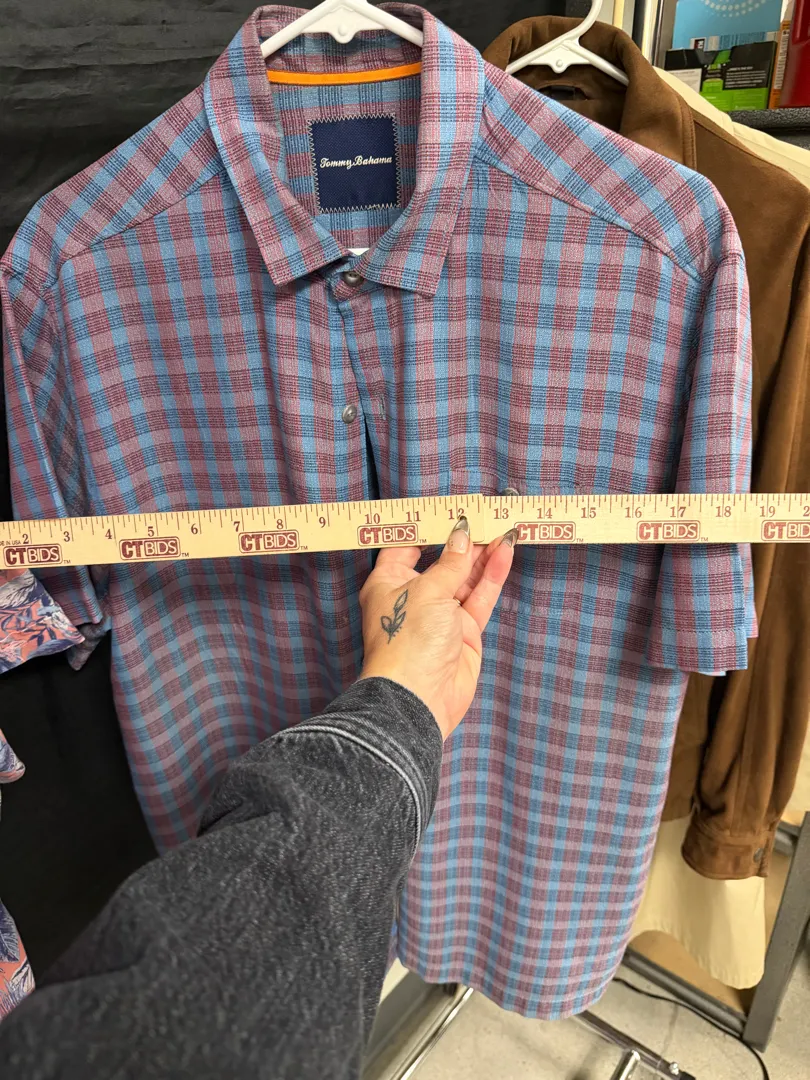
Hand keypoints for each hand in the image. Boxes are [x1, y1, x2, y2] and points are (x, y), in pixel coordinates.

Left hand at [358, 519, 516, 739]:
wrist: (418, 698)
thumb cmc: (408, 641)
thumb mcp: (428, 591)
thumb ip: (450, 563)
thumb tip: (462, 534)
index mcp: (388, 583)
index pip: (406, 546)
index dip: (426, 527)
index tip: (447, 507)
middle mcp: (414, 596)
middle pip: (441, 560)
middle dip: (462, 538)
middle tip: (486, 513)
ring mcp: (441, 614)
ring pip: (465, 577)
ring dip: (483, 553)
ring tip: (503, 525)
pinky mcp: (464, 631)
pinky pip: (480, 596)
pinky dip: (493, 575)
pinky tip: (505, 551)